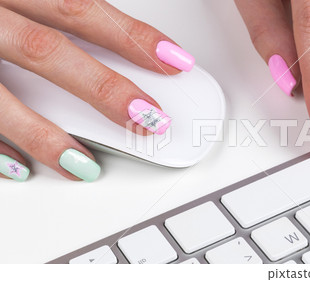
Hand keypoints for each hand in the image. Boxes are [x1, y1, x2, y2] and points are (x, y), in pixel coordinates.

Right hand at [0, 0, 194, 181]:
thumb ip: (54, 14)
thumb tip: (104, 40)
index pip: (80, 10)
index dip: (132, 37)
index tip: (173, 59)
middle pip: (49, 52)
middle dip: (103, 89)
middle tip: (148, 118)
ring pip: (4, 99)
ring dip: (47, 136)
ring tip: (85, 164)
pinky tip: (24, 167)